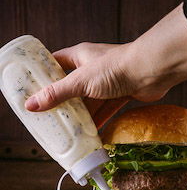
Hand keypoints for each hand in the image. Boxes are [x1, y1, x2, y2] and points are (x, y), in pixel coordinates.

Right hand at [23, 42, 165, 127]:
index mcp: (80, 56)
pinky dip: (100, 119)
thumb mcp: (80, 81)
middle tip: (47, 116)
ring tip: (66, 130)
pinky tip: (91, 133)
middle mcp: (93, 67)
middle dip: (62, 101)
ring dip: (81, 114)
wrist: (153, 70)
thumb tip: (31, 105)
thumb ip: (57, 93)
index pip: (55, 63)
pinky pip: (107, 108)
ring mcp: (109, 81)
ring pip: (90, 100)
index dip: (43, 75)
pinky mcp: (123, 93)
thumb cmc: (116, 67)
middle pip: (72, 86)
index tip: (30, 89)